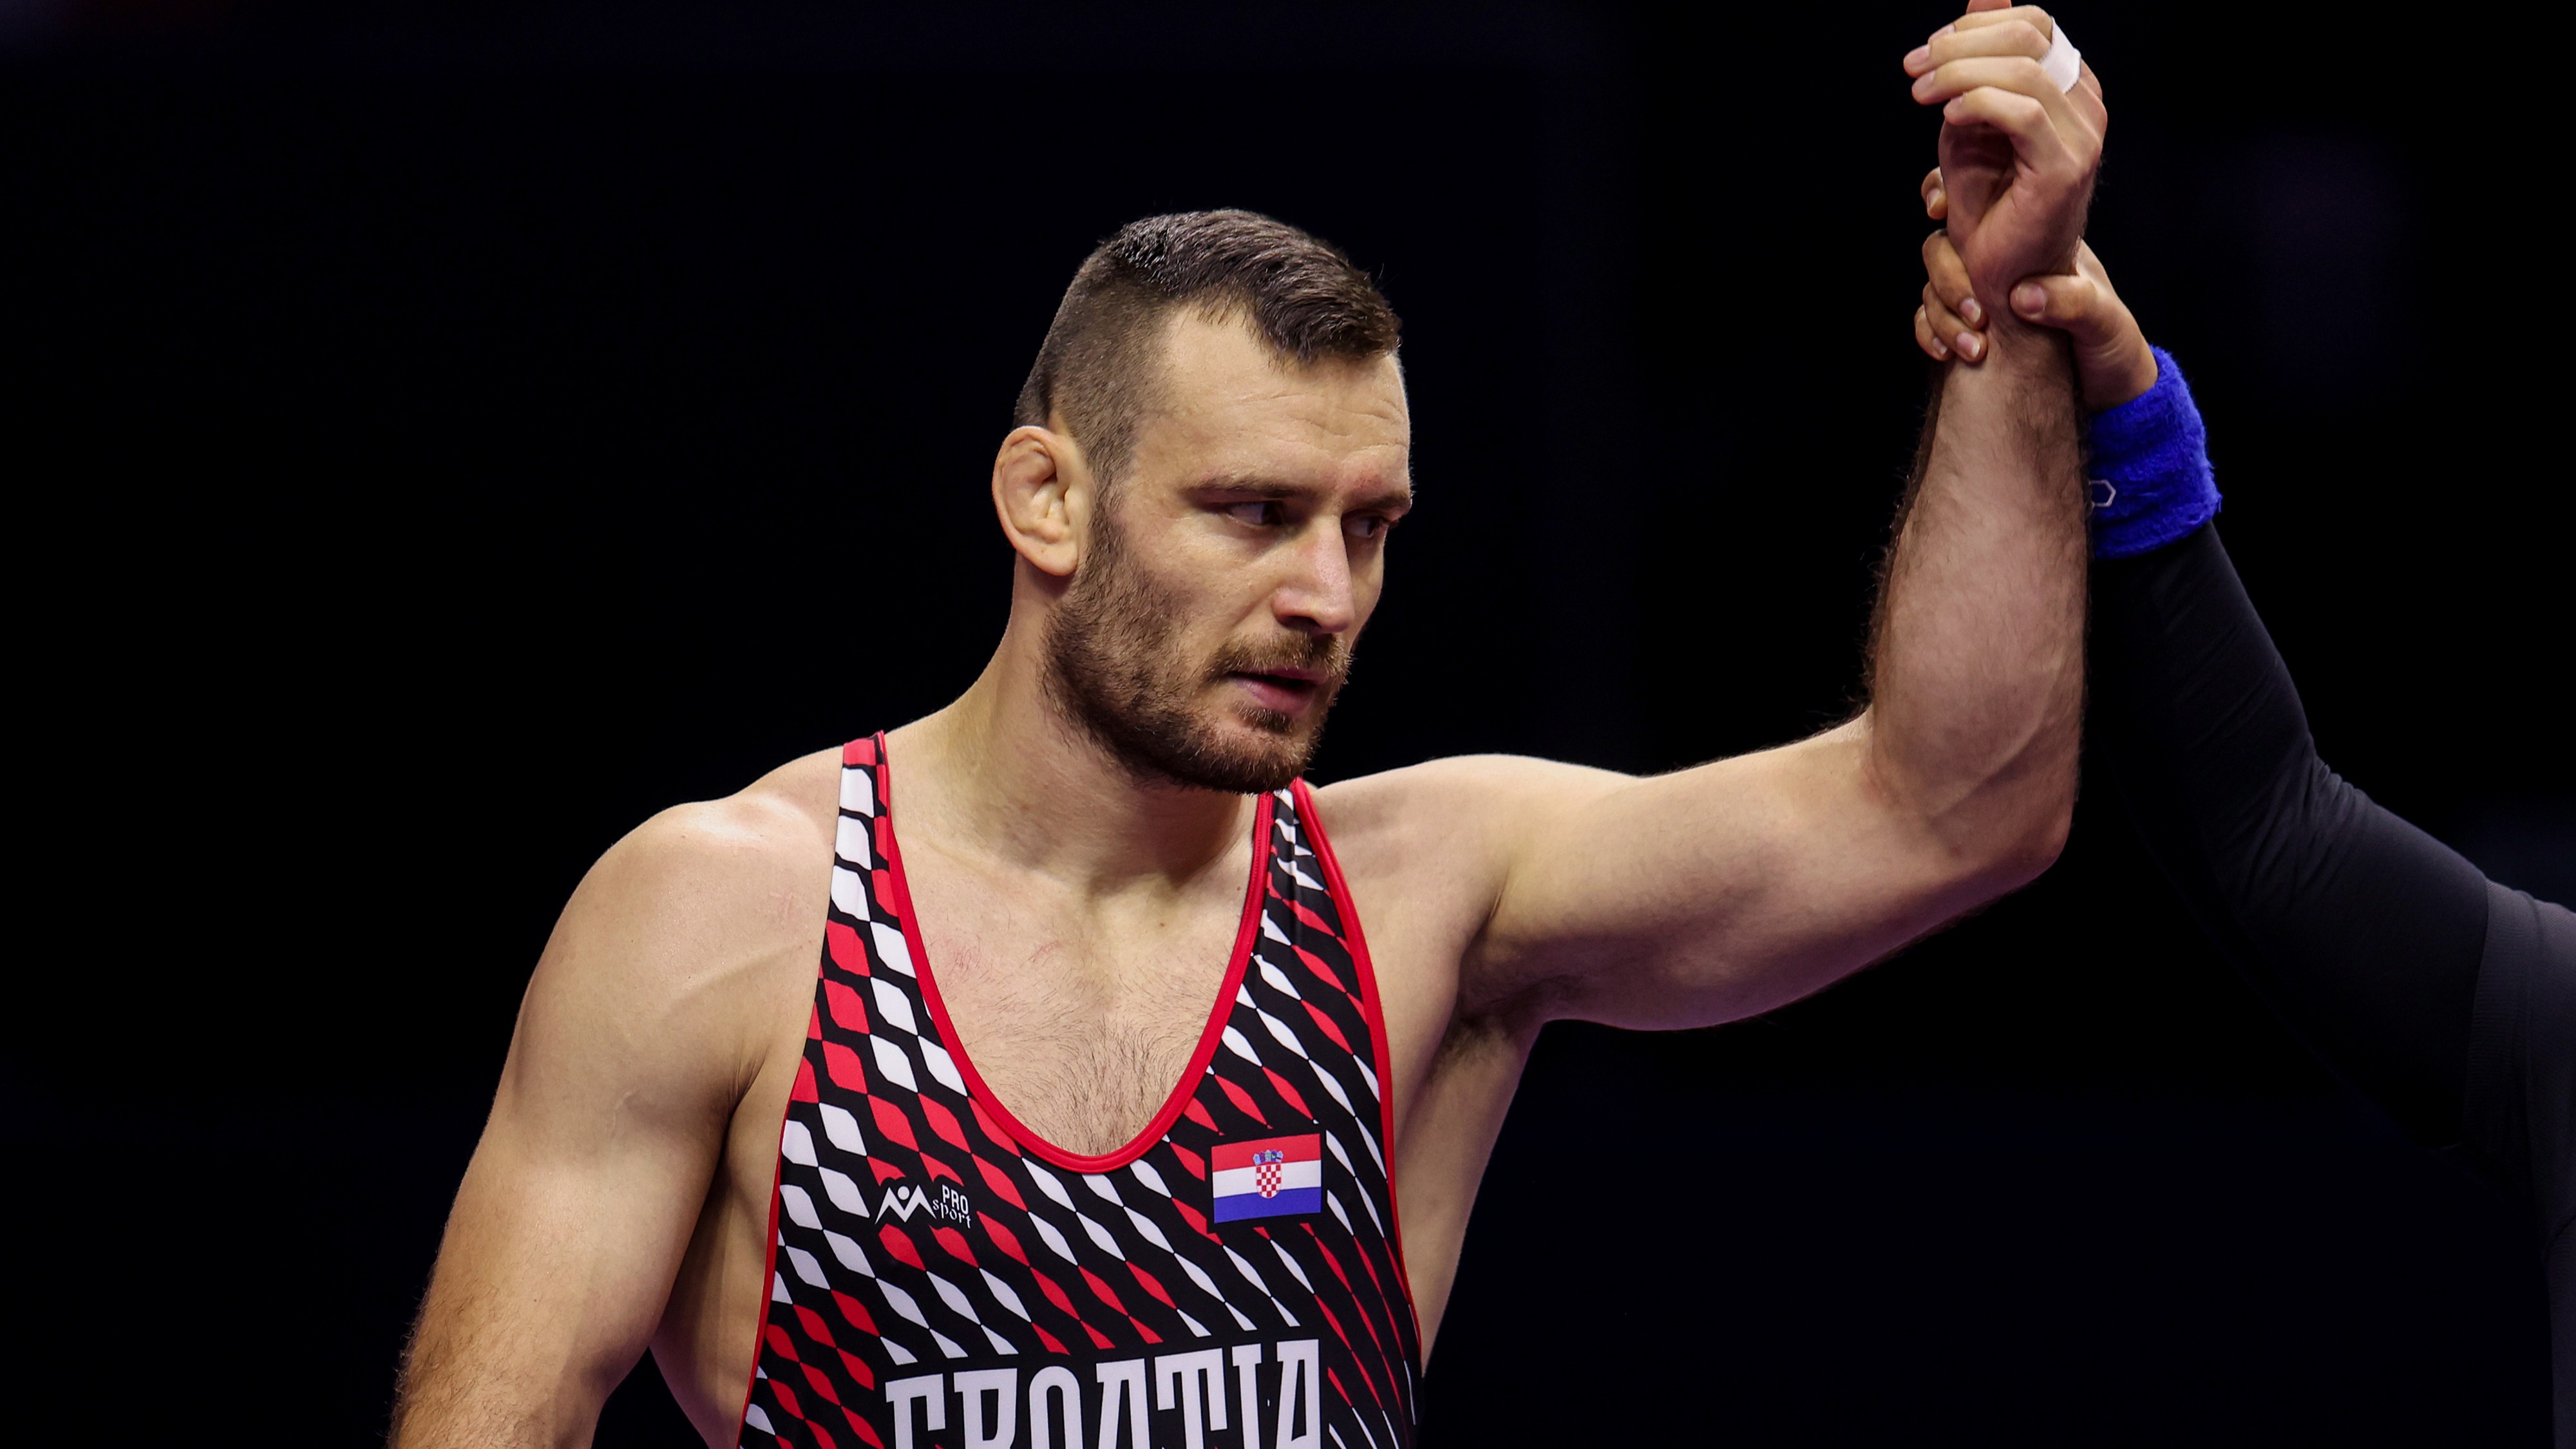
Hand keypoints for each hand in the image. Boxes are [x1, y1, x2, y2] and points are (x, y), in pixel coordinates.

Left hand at [1902, 2, 2104, 315]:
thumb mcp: (1969, 123)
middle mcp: (2085, 106)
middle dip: (1960, 45)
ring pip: (2024, 72)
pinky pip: (2024, 113)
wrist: (2000, 272)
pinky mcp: (2065, 168)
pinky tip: (1949, 115)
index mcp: (2068, 89)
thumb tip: (1979, 1)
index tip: (1927, 51)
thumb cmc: (1985, 203)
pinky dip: (1979, 103)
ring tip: (1921, 92)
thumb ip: (1972, 69)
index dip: (1975, 26)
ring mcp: (2082, 137)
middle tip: (1915, 68)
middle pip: (2028, 39)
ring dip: (1959, 73)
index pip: (2032, 25)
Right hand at [1914, 169, 2157, 410]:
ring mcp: (1981, 297)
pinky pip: (1928, 321)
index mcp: (2035, 245)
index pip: (1984, 205)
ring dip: (1941, 315)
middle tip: (1977, 315)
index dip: (1951, 194)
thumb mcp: (2106, 324)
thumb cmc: (2114, 350)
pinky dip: (1930, 334)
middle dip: (1947, 278)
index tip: (1939, 209)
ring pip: (1931, 288)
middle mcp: (2002, 266)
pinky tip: (1946, 355)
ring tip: (1974, 348)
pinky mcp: (1968, 330)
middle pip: (1943, 247)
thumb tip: (2022, 295)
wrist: (2108, 396)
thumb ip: (2073, 304)